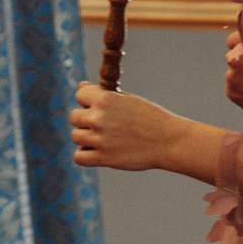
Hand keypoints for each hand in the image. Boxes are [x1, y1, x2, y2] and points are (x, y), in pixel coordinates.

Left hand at [72, 82, 217, 175]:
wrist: (168, 140)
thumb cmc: (149, 117)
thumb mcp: (126, 100)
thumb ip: (101, 94)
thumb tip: (81, 85)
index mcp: (104, 99)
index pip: (79, 95)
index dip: (89, 101)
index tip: (101, 108)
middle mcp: (98, 117)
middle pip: (74, 117)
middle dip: (86, 120)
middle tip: (105, 125)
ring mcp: (99, 139)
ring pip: (75, 136)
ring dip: (86, 138)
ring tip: (105, 139)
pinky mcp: (103, 158)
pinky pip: (79, 157)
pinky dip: (86, 155)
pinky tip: (100, 152)